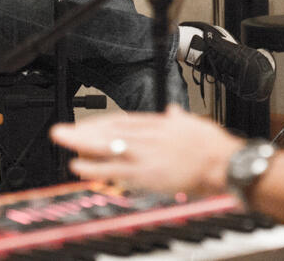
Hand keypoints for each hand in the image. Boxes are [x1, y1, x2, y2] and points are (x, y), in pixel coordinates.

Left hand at [51, 105, 243, 194]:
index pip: (122, 120)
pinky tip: (78, 167)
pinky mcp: (146, 173)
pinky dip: (95, 168)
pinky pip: (114, 170)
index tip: (84, 124)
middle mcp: (148, 136)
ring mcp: (145, 154)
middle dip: (83, 130)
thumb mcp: (193, 123)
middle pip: (109, 131)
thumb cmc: (211, 146)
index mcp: (158, 124)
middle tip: (60, 130)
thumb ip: (178, 118)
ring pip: (107, 146)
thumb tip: (173, 111)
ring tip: (62, 142)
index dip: (99, 122)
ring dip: (81, 144)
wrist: (223, 162)